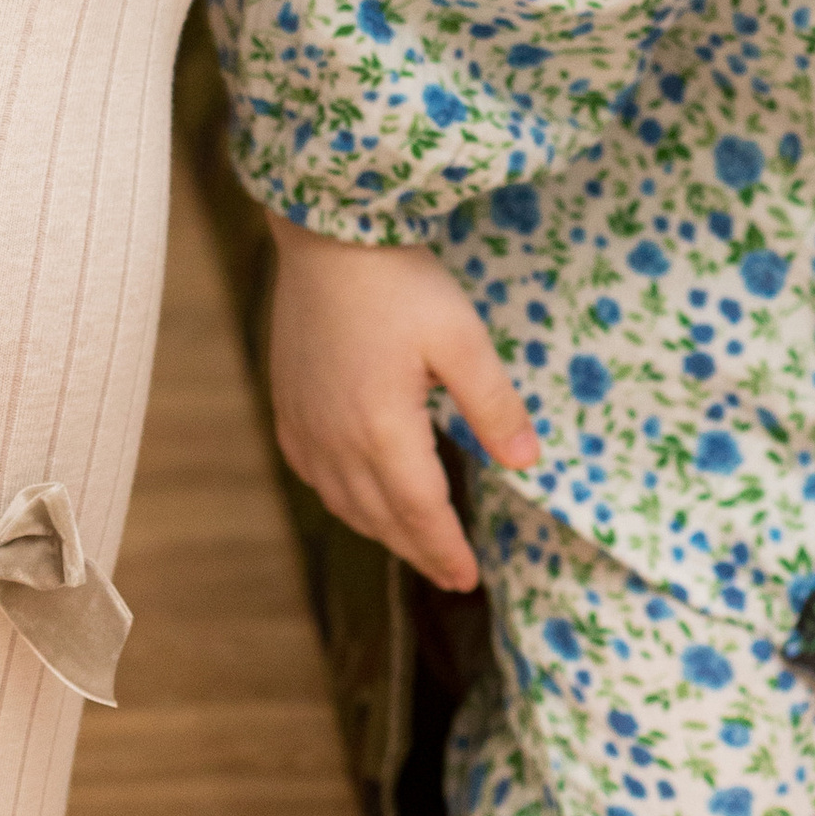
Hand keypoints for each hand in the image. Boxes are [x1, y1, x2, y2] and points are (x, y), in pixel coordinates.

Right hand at [266, 215, 538, 594]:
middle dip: (418, 550)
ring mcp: (304, 425)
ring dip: (380, 529)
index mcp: (383, 432)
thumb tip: (528, 463)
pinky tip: (356, 493)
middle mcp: (336, 442)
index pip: (420, 513)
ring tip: (413, 541)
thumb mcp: (463, 340)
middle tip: (450, 574)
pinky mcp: (287, 404)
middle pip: (380, 517)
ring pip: (343, 502)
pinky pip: (313, 474)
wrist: (325, 236)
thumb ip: (493, 406)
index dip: (446, 551)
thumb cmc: (401, 283)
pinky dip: (342, 498)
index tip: (470, 580)